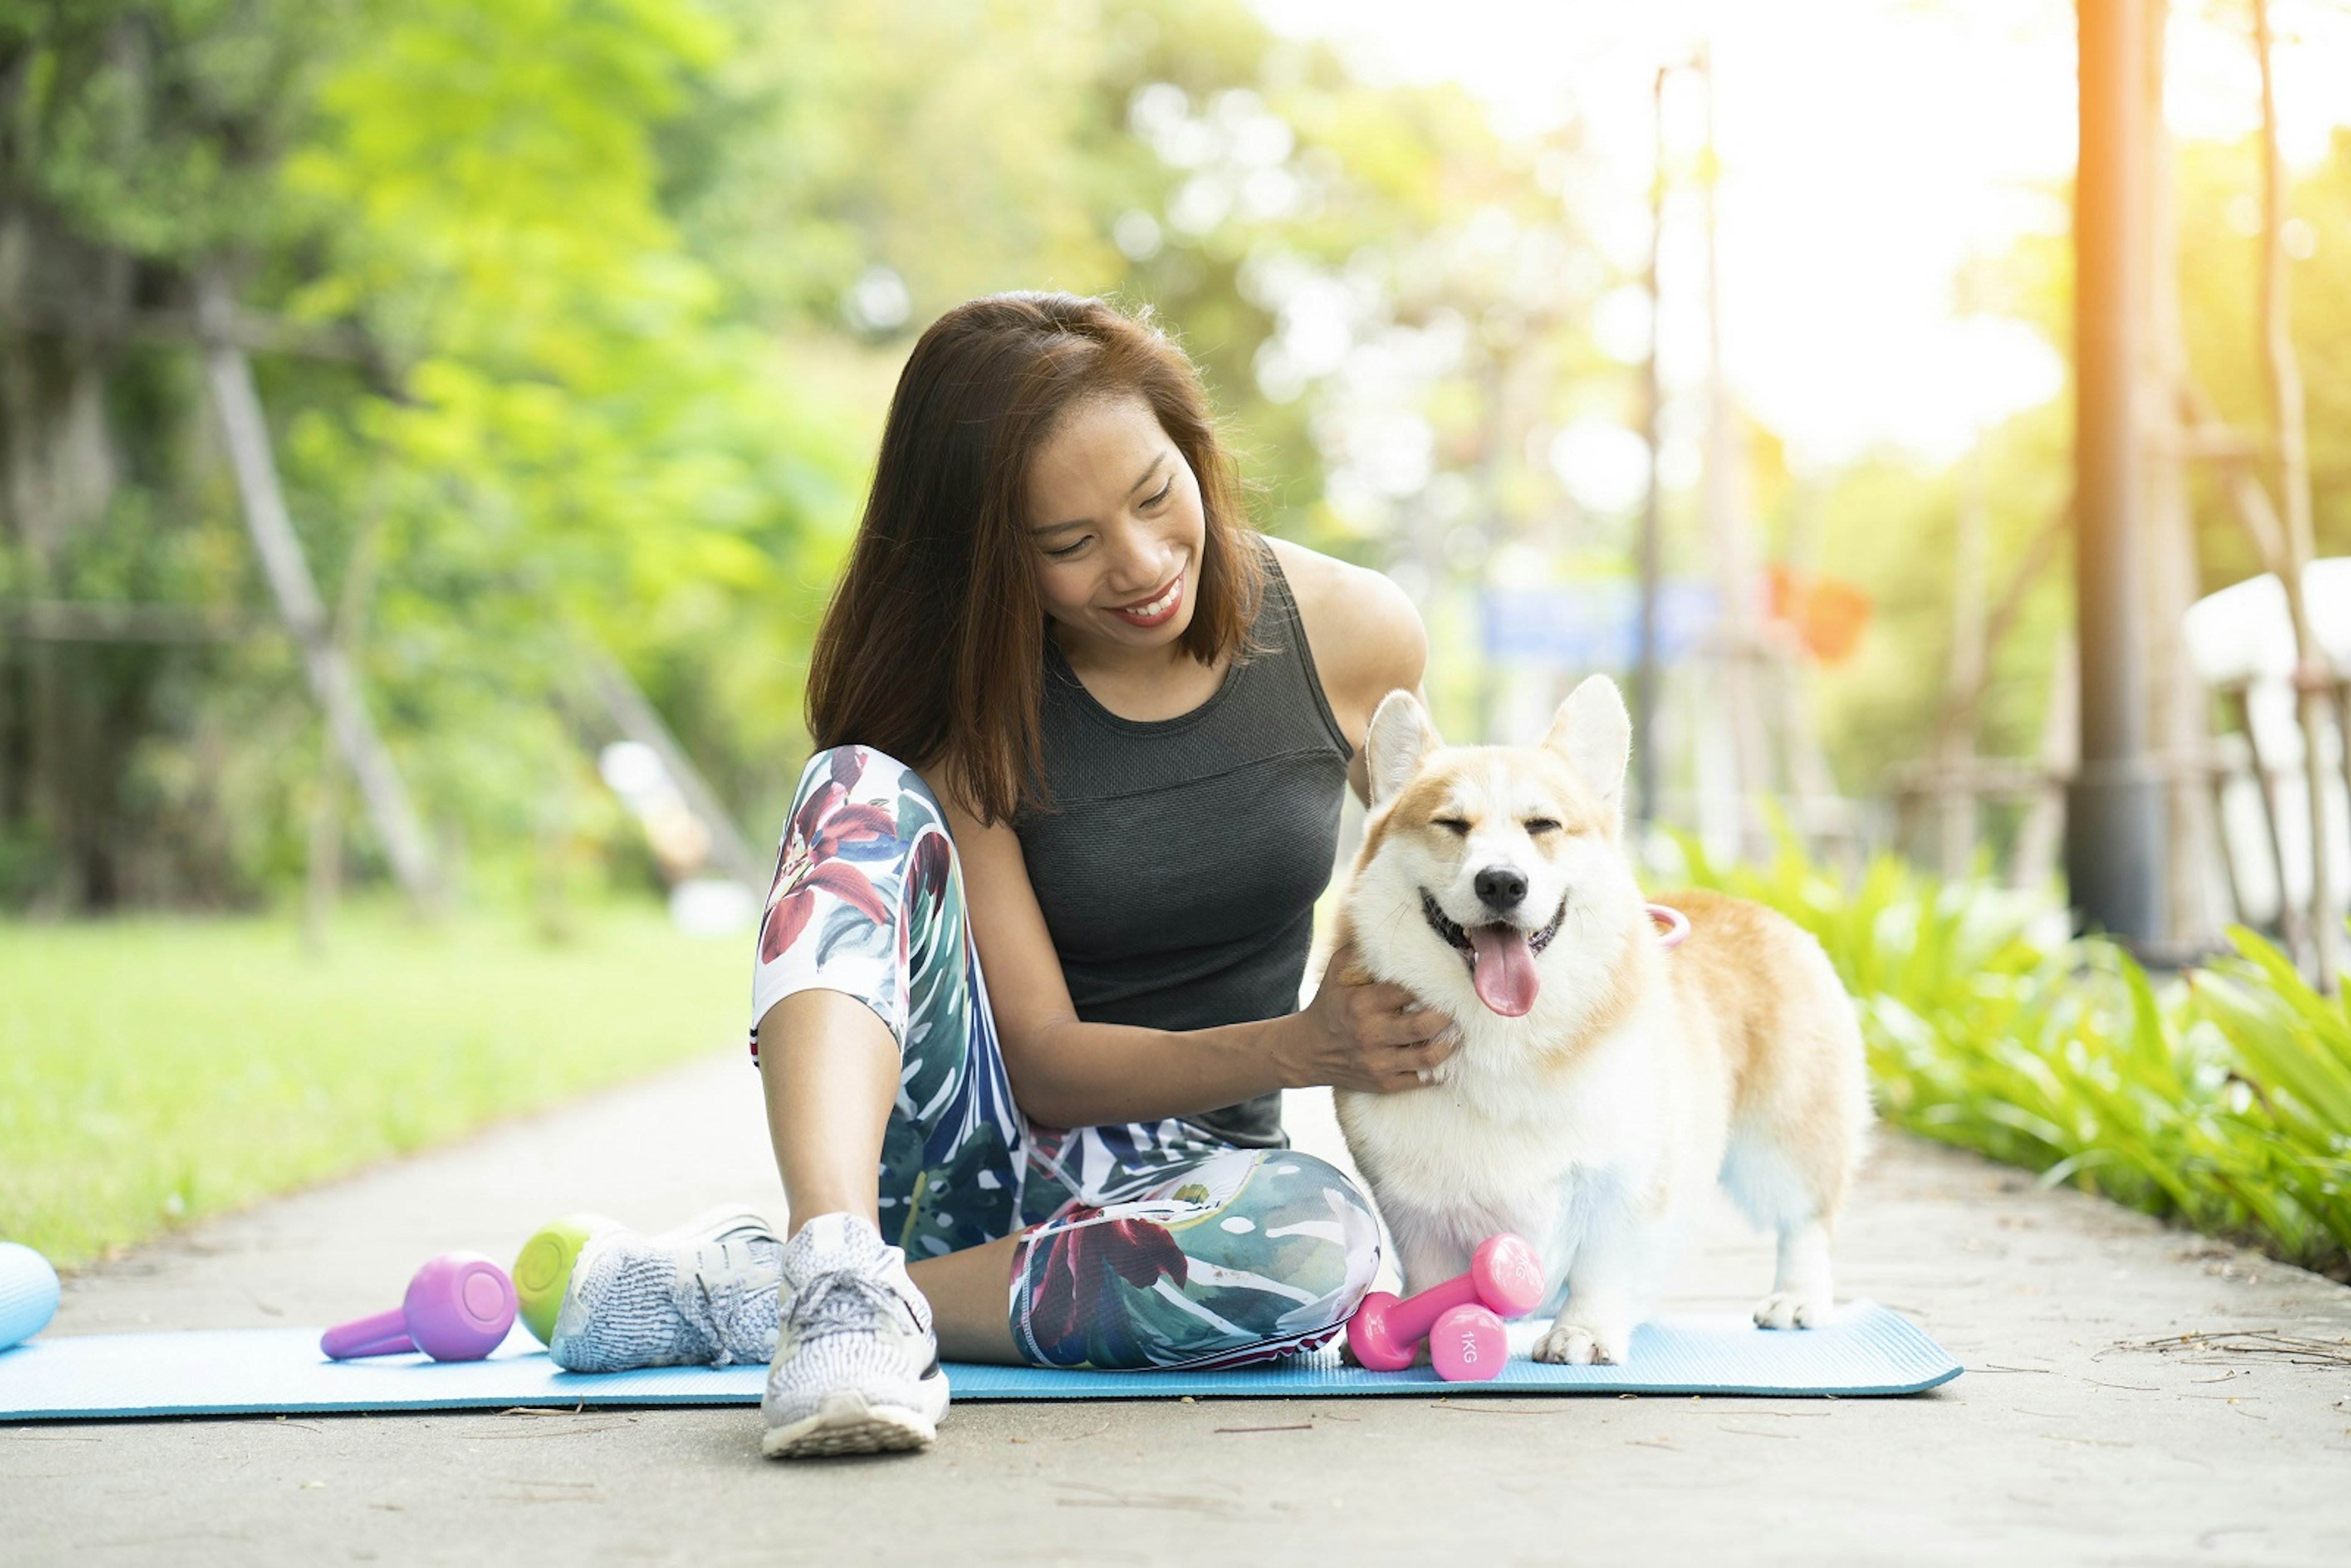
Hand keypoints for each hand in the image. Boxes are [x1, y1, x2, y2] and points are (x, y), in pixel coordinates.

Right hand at [1281, 942, 1458, 1093]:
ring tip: (1459, 1033)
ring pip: (1427, 1056)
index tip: (1448, 978)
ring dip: (1450, 1044)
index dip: (1432, 984)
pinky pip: (1420, 1079)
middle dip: (1447, 1015)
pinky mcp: (1383, 1083)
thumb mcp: (1336, 972)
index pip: (1407, 991)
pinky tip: (1445, 1057)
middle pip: (1424, 1025)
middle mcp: (1371, 1033)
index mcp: (1362, 1002)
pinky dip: (1438, 1071)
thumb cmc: (1329, 1005)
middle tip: (1458, 1007)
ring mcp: (1378, 1061)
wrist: (1307, 1050)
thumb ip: (1359, 950)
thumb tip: (1383, 926)